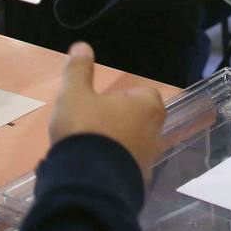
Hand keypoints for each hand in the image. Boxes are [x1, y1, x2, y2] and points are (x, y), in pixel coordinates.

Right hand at [50, 41, 165, 181]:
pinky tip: (94, 169)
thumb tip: (82, 46)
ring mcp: (149, 161)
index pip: (143, 93)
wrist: (88, 184)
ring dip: (117, 146)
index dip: (122, 97)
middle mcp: (156, 132)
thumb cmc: (87, 130)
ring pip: (134, 146)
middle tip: (93, 125)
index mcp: (148, 106)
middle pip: (139, 120)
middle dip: (120, 122)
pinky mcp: (138, 184)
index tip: (101, 104)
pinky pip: (127, 169)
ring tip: (90, 149)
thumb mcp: (75, 95)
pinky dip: (114, 167)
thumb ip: (79, 70)